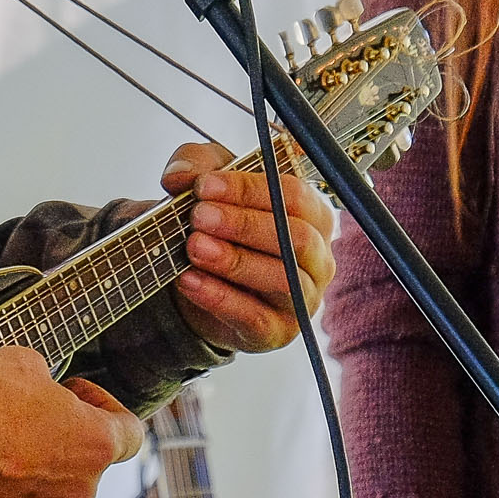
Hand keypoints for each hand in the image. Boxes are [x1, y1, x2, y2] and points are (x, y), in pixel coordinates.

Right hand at [0, 347, 143, 497]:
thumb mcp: (24, 362)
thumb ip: (49, 382)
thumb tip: (43, 389)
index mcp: (94, 446)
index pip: (131, 434)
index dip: (107, 407)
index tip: (80, 396)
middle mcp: (76, 491)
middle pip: (88, 462)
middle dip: (66, 435)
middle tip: (32, 411)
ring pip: (52, 487)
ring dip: (37, 464)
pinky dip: (7, 487)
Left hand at [160, 142, 336, 353]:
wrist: (203, 285)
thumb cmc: (220, 228)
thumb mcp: (208, 186)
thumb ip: (195, 166)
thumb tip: (181, 175)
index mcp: (312, 214)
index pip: (293, 195)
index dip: (248, 188)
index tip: (204, 186)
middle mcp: (317, 257)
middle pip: (295, 237)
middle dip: (244, 224)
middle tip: (199, 216)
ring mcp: (302, 298)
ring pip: (282, 278)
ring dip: (235, 260)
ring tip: (194, 247)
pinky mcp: (277, 331)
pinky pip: (255, 316)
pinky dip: (219, 297)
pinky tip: (188, 280)